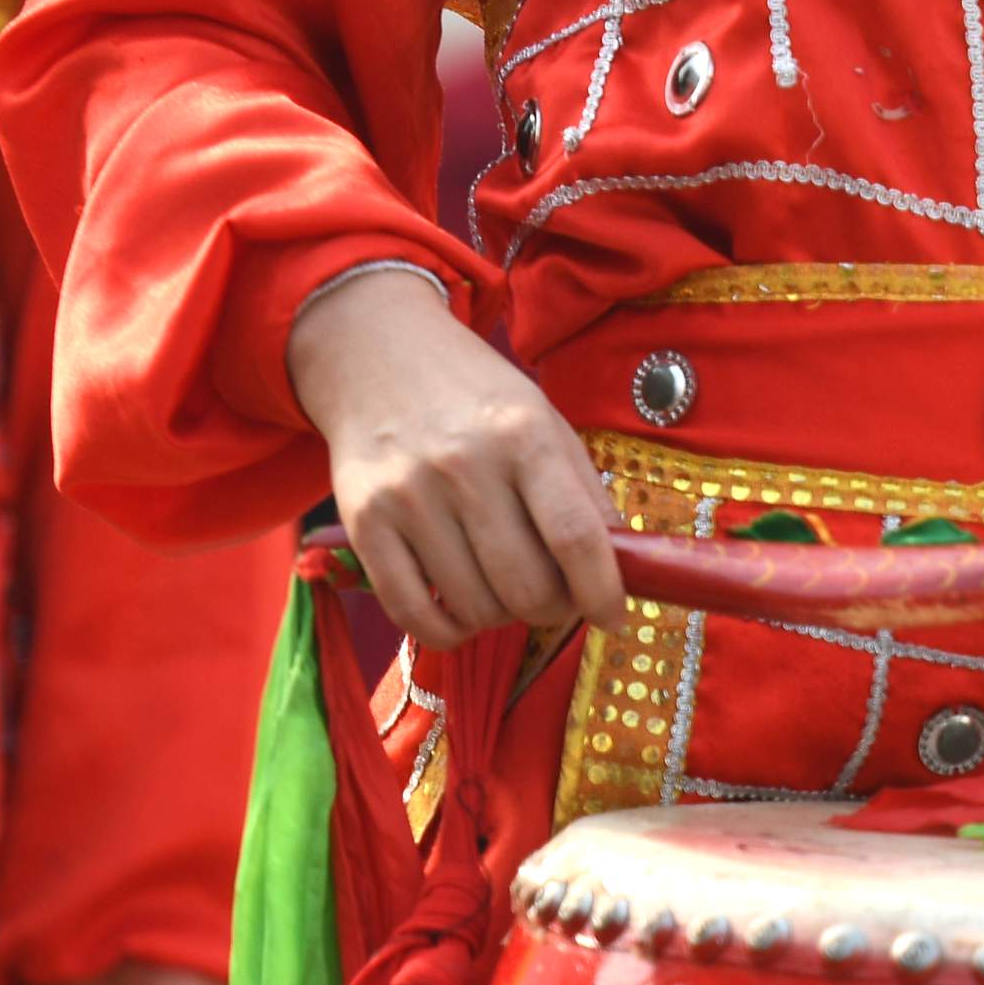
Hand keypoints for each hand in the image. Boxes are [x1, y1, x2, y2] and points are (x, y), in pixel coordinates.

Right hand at [285, 266, 621, 647]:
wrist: (377, 353)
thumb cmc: (475, 397)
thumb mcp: (544, 421)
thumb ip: (583, 494)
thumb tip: (621, 570)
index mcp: (525, 435)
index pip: (576, 537)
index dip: (602, 592)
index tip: (613, 617)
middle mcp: (464, 465)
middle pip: (526, 585)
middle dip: (552, 609)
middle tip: (553, 596)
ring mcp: (407, 495)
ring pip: (474, 606)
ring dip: (501, 617)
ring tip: (503, 588)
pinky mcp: (362, 522)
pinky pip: (410, 613)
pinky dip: (446, 631)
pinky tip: (461, 612)